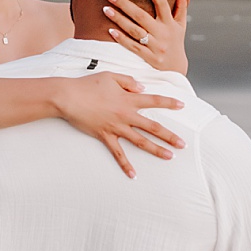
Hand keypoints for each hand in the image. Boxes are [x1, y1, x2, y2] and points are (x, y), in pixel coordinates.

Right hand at [54, 72, 186, 177]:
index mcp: (128, 99)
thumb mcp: (111, 77)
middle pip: (152, 126)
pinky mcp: (105, 136)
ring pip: (140, 141)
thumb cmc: (87, 85)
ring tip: (169, 156)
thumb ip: (129, 82)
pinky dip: (125, 164)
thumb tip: (143, 88)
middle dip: (169, 136)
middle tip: (183, 144)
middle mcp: (125, 115)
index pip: (154, 100)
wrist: (68, 97)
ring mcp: (116, 127)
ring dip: (155, 149)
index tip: (182, 105)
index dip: (169, 103)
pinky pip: (117, 153)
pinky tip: (133, 174)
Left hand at [103, 0, 190, 74]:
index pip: (162, 3)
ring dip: (119, 19)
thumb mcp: (180, 24)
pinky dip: (121, 39)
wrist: (175, 69)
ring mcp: (155, 46)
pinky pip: (133, 47)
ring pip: (134, 31)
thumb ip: (182, 5)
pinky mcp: (148, 57)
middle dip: (124, 4)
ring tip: (105, 9)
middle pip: (141, 16)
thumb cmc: (175, 42)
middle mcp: (163, 33)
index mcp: (170, 23)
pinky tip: (109, 31)